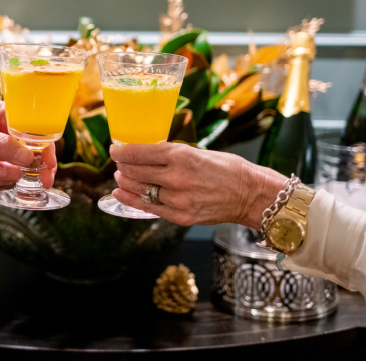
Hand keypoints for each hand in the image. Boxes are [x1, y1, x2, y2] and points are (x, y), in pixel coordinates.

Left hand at [0, 101, 56, 190]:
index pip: (35, 130)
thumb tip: (29, 158)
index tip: (50, 162)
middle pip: (33, 154)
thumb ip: (2, 145)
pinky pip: (2, 182)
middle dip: (37, 168)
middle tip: (43, 180)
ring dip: (5, 174)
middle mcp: (6, 138)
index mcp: (6, 117)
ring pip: (18, 171)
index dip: (46, 146)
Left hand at [110, 142, 284, 227]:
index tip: (114, 150)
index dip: (123, 152)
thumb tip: (145, 154)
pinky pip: (149, 208)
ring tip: (121, 177)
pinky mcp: (181, 216)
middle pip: (136, 172)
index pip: (141, 153)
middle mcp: (177, 177)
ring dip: (126, 183)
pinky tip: (120, 195)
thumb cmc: (228, 169)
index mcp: (182, 155)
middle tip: (119, 163)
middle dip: (123, 167)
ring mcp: (178, 199)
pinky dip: (131, 201)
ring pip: (140, 190)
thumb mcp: (198, 152)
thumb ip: (172, 154)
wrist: (250, 194)